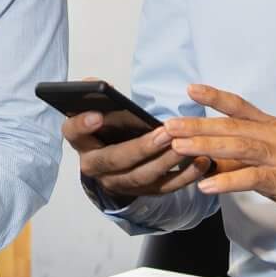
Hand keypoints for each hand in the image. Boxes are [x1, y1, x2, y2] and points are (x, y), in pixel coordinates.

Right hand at [66, 108, 208, 206]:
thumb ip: (95, 97)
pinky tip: (202, 162)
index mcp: (82, 143)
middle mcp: (96, 168)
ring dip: (166, 162)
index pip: (74, 134)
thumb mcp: (95, 112)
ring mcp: (120, 183)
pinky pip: (165, 188)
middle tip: (166, 133)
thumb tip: (98, 84)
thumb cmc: (105, 130)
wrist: (111, 163)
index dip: (83, 125)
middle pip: (115, 160)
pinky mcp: (143, 192)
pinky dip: (185, 176)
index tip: (97, 114)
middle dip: (141, 147)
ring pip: (142, 177)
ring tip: (186, 146)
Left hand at [168, 84, 275, 237]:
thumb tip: (211, 156)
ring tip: (180, 149)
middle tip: (169, 126)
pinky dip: (227, 181)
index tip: (191, 89)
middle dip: (197, 126)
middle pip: (232, 127)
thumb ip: (247, 155)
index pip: (241, 107)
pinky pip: (252, 178)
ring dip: (206, 147)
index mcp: (274, 128)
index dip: (215, 97)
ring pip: (240, 148)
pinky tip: (206, 185)